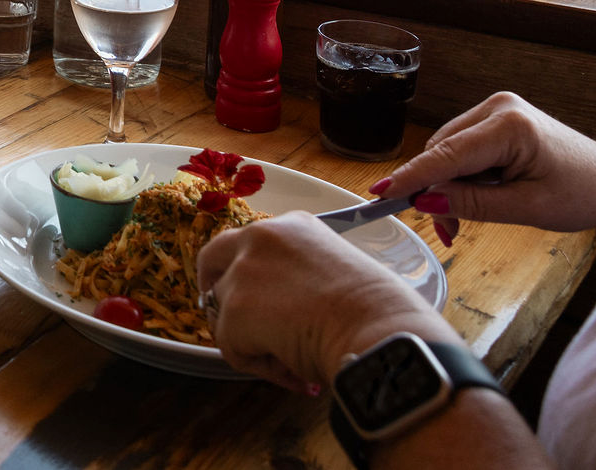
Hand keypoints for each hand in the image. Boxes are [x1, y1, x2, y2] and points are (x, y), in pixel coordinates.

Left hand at [198, 212, 453, 391]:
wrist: (383, 333)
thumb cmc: (380, 315)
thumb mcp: (337, 273)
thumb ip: (301, 277)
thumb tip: (284, 312)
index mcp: (293, 225)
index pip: (251, 244)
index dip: (249, 274)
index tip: (257, 296)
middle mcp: (261, 236)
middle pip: (213, 259)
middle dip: (213, 288)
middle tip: (229, 321)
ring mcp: (243, 271)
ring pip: (224, 311)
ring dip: (249, 338)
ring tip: (293, 359)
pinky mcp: (235, 309)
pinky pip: (231, 347)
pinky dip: (257, 365)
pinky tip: (292, 369)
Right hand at [374, 92, 595, 237]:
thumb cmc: (583, 194)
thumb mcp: (528, 209)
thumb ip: (474, 203)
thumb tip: (426, 202)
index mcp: (511, 126)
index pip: (448, 154)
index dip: (412, 176)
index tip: (380, 193)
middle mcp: (498, 107)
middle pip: (443, 151)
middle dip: (436, 191)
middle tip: (448, 231)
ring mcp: (496, 109)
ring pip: (447, 150)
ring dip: (447, 185)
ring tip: (463, 219)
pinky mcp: (496, 118)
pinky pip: (461, 147)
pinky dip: (460, 175)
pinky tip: (474, 196)